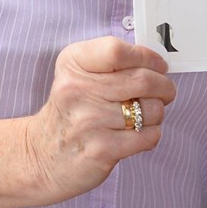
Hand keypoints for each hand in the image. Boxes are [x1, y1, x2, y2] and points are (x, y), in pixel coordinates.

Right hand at [23, 37, 176, 203]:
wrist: (41, 157)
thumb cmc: (71, 111)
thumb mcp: (77, 74)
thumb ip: (112, 62)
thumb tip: (157, 63)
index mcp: (73, 63)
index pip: (118, 50)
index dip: (146, 57)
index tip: (157, 66)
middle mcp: (78, 90)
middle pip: (143, 79)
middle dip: (164, 86)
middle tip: (166, 91)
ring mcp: (89, 121)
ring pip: (151, 109)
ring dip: (158, 112)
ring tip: (145, 115)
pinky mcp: (101, 150)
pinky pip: (147, 136)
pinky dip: (152, 134)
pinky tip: (138, 134)